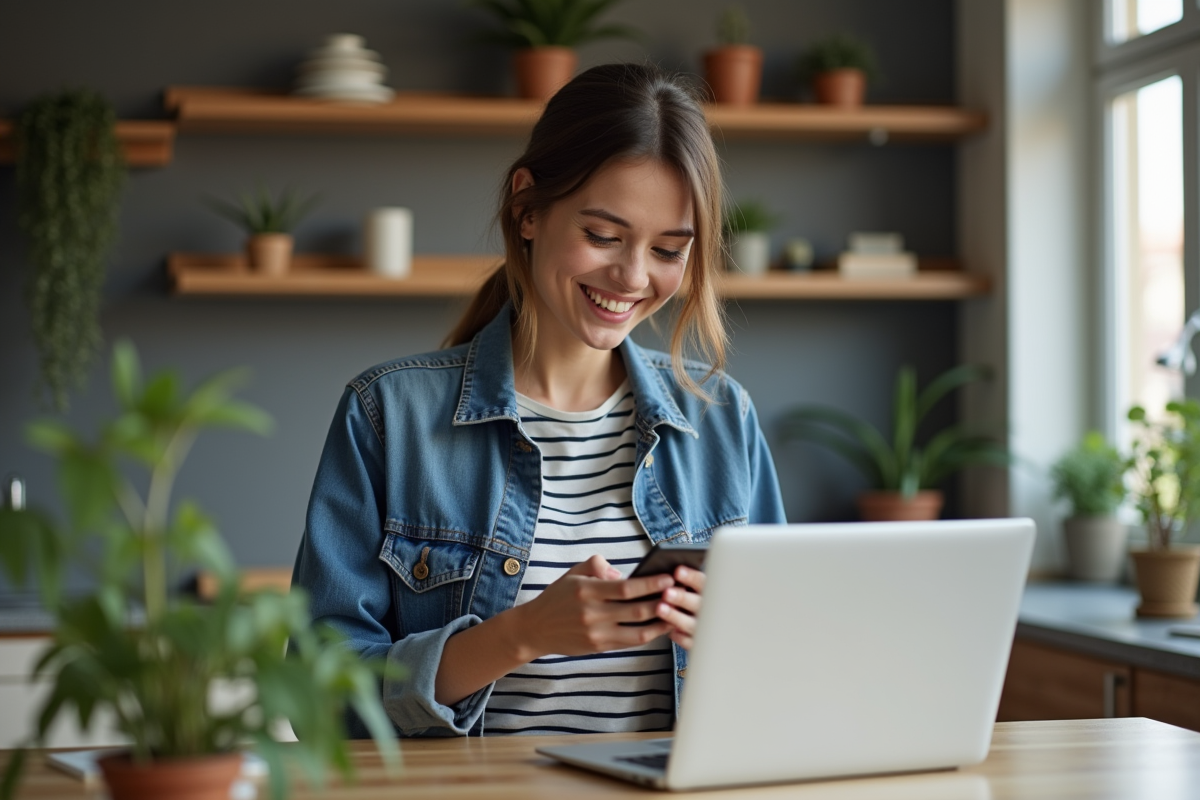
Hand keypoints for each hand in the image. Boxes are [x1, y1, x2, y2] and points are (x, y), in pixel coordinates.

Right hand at [514, 555, 674, 658]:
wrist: (536, 628)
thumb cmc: (557, 597)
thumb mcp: (573, 573)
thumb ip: (597, 565)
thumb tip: (623, 574)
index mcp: (587, 591)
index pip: (626, 588)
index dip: (651, 584)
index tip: (668, 578)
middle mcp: (593, 614)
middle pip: (637, 611)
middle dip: (662, 602)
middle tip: (680, 594)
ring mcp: (597, 634)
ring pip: (638, 632)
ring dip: (660, 623)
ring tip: (676, 612)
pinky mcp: (600, 647)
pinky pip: (630, 643)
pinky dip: (648, 635)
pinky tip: (660, 627)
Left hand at [656, 565, 704, 649]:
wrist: (722, 629)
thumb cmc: (703, 603)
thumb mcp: (700, 589)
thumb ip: (688, 582)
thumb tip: (670, 572)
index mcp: (711, 591)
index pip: (702, 582)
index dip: (690, 577)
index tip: (677, 571)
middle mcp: (710, 609)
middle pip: (697, 603)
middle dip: (682, 598)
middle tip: (667, 593)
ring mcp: (706, 627)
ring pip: (691, 623)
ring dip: (675, 617)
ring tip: (660, 609)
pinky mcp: (700, 642)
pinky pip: (690, 642)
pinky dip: (681, 637)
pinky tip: (671, 631)